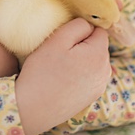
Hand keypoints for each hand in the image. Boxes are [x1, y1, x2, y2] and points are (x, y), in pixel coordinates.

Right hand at [15, 19, 111, 134]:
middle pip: (98, 45)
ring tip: (61, 69)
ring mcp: (100, 86)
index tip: (65, 41)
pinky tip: (64, 80)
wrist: (29, 110)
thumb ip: (79, 25)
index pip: (99, 30)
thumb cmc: (42, 72)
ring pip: (94, 60)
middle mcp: (105, 71)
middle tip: (60, 55)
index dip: (81, 31)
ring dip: (82, 60)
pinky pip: (90, 76)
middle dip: (83, 45)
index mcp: (100, 54)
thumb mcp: (58, 40)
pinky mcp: (92, 97)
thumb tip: (91, 24)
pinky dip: (81, 74)